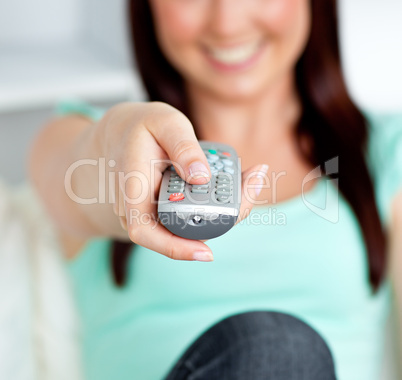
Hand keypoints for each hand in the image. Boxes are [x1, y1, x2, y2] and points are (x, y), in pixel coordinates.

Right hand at [98, 102, 267, 261]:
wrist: (120, 133)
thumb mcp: (163, 122)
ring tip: (247, 181)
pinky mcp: (162, 208)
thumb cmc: (140, 126)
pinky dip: (212, 203)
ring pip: (186, 224)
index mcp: (133, 188)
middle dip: (218, 222)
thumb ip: (182, 146)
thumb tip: (202, 177)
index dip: (175, 248)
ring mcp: (150, 211)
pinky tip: (233, 183)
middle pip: (178, 233)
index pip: (144, 231)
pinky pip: (188, 213)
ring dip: (219, 212)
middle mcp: (138, 207)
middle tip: (249, 190)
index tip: (207, 253)